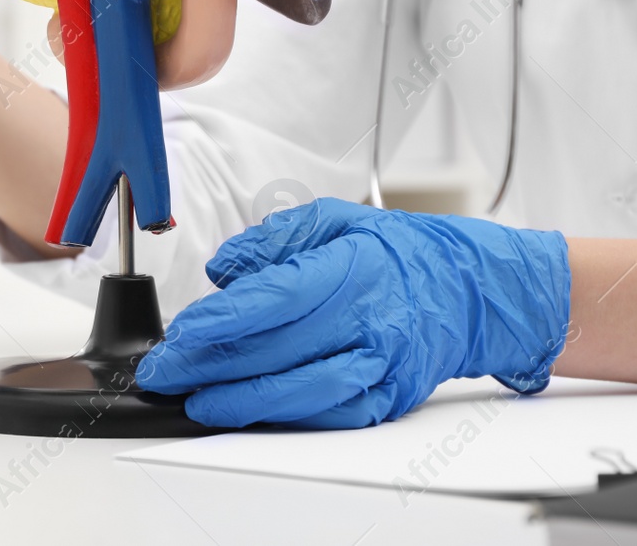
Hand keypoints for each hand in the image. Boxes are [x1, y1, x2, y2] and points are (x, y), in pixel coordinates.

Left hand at [134, 200, 570, 428]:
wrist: (470, 290)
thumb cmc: (399, 253)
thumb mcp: (338, 220)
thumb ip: (276, 239)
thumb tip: (225, 268)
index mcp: (355, 268)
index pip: (278, 297)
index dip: (224, 319)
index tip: (182, 332)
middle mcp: (370, 320)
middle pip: (279, 350)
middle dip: (212, 366)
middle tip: (166, 372)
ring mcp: (381, 365)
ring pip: (303, 392)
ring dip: (242, 401)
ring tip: (196, 400)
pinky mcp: (388, 397)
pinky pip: (328, 414)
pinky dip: (284, 416)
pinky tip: (246, 411)